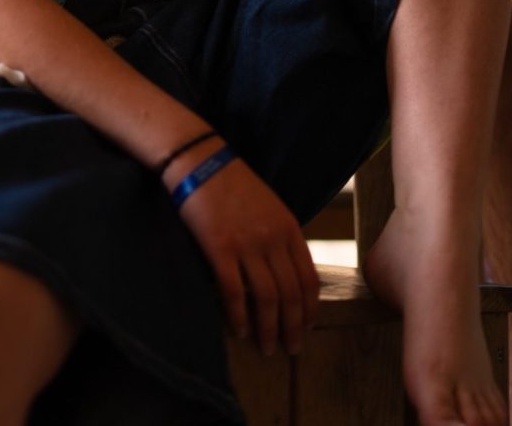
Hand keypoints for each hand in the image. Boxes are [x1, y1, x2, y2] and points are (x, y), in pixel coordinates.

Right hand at [164, 141, 319, 355]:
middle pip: (290, 294)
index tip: (307, 328)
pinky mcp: (219, 248)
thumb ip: (281, 238)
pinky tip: (238, 331)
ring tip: (266, 348)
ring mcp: (246, 244)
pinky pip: (233, 292)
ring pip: (266, 298)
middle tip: (291, 349)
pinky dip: (238, 316)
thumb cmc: (233, 184)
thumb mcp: (269, 206)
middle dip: (293, 327)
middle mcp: (272, 238)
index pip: (309, 279)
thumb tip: (287, 275)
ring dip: (268, 329)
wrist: (201, 162)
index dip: (310, 310)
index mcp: (289, 227)